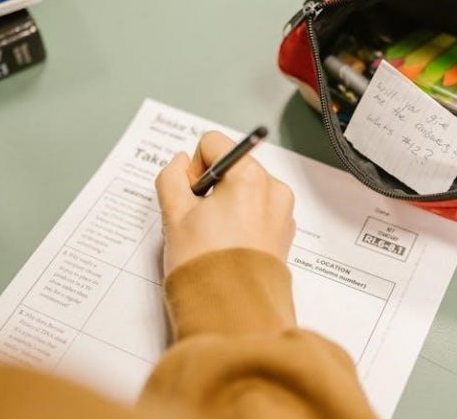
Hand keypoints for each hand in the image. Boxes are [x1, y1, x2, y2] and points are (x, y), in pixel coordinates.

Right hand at [155, 131, 295, 275]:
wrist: (232, 312)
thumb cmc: (205, 266)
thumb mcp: (173, 215)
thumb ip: (171, 177)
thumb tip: (179, 163)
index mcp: (251, 177)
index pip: (214, 144)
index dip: (194, 168)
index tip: (190, 196)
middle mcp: (274, 189)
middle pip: (232, 166)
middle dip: (212, 187)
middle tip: (199, 221)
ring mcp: (283, 212)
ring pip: (245, 189)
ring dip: (226, 203)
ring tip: (214, 236)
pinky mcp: (284, 233)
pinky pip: (259, 211)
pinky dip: (243, 220)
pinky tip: (229, 245)